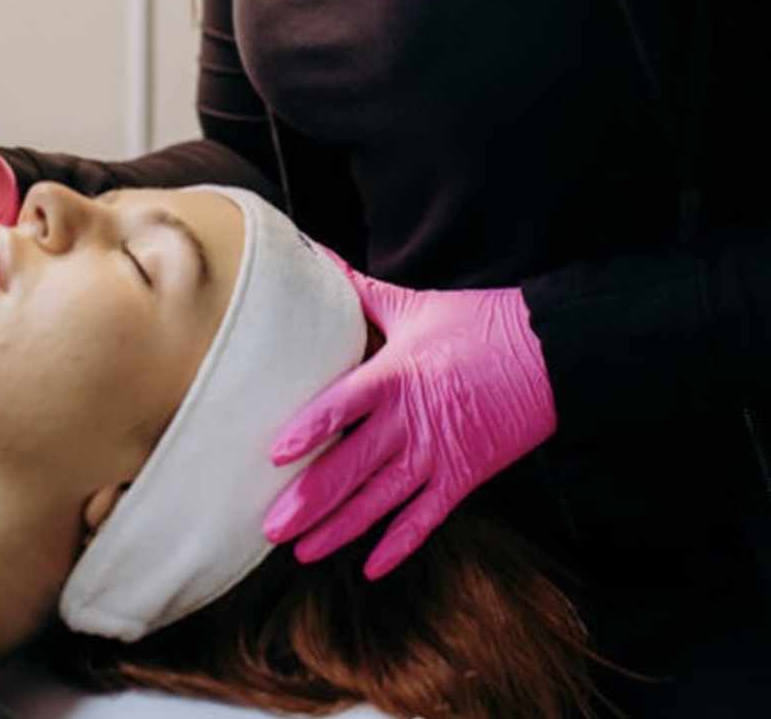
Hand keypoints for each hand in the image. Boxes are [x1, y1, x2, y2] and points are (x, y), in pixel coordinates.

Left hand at [264, 265, 555, 578]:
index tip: (275, 452)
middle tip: (270, 527)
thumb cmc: (477, 323)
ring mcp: (440, 454)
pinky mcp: (464, 477)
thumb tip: (315, 251)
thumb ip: (359, 289)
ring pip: (381, 501)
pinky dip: (400, 544)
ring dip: (340, 528)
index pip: (345, 405)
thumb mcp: (413, 305)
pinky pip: (427, 519)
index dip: (311, 428)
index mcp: (397, 375)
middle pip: (354, 466)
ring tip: (302, 551)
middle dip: (310, 500)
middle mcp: (414, 421)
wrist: (548, 353)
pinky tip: (370, 568)